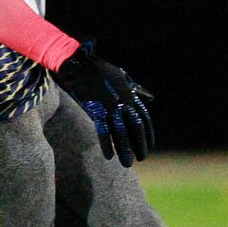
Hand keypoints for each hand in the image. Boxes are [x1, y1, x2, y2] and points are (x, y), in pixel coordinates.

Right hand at [55, 42, 154, 165]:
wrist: (78, 63)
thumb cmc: (97, 68)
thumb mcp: (121, 75)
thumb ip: (135, 88)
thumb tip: (150, 96)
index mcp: (130, 95)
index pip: (143, 119)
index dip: (147, 134)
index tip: (149, 145)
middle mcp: (123, 102)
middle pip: (135, 128)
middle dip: (139, 144)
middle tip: (141, 158)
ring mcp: (110, 107)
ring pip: (121, 133)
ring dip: (125, 150)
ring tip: (127, 162)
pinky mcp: (96, 110)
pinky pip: (104, 131)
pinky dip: (107, 144)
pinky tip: (109, 155)